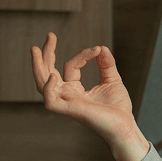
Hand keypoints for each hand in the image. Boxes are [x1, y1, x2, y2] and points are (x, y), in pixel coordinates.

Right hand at [31, 32, 149, 160]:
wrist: (125, 125)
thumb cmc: (118, 107)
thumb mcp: (112, 80)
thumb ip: (106, 64)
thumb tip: (101, 47)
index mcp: (75, 89)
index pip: (70, 66)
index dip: (82, 55)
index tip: (97, 50)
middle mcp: (67, 95)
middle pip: (47, 72)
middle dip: (46, 54)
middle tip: (50, 35)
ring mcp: (67, 102)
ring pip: (42, 84)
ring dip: (37, 66)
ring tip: (36, 49)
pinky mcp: (70, 110)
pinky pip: (50, 101)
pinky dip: (48, 88)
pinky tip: (53, 75)